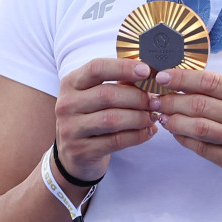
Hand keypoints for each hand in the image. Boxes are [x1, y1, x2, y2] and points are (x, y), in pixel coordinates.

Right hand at [53, 58, 157, 182]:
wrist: (73, 154)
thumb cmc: (91, 116)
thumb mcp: (95, 95)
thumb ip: (117, 84)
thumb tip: (148, 75)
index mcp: (71, 83)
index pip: (96, 68)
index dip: (123, 67)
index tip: (146, 71)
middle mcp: (66, 104)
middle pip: (107, 94)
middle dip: (137, 97)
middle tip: (155, 101)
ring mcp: (71, 129)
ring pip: (112, 119)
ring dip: (139, 117)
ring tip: (153, 117)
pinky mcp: (81, 151)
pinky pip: (116, 140)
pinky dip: (138, 135)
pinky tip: (149, 131)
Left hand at [154, 69, 221, 186]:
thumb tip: (183, 82)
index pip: (210, 81)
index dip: (182, 78)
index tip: (162, 77)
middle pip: (200, 104)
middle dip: (171, 101)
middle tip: (155, 100)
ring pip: (198, 126)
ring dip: (174, 121)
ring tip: (162, 116)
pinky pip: (202, 148)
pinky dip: (184, 139)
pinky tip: (176, 132)